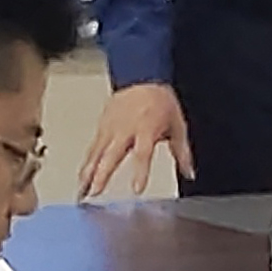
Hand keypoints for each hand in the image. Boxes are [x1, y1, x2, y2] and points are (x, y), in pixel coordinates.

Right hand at [81, 83, 193, 198]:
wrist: (142, 78)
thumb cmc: (160, 101)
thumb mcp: (177, 125)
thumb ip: (181, 152)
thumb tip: (189, 172)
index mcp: (146, 128)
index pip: (142, 154)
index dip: (140, 172)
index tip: (136, 190)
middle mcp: (125, 129)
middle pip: (112, 155)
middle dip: (102, 174)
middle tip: (96, 192)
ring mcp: (111, 127)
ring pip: (97, 153)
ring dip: (88, 173)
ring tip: (82, 191)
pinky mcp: (102, 126)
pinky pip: (93, 148)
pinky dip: (87, 163)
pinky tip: (83, 177)